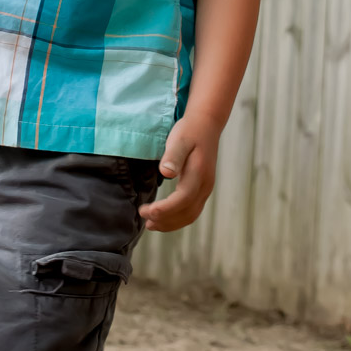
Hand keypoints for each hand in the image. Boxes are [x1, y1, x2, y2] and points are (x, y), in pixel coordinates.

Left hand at [138, 116, 219, 232]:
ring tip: (151, 224)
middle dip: (165, 220)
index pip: (182, 200)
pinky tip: (164, 218)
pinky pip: (192, 211)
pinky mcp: (203, 189)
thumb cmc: (189, 131)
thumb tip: (166, 173)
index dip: (164, 209)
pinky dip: (178, 219)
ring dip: (171, 224)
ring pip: (191, 215)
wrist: (206, 125)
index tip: (145, 211)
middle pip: (187, 213)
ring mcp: (206, 189)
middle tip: (144, 220)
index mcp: (199, 174)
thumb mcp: (179, 139)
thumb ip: (173, 156)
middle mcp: (205, 185)